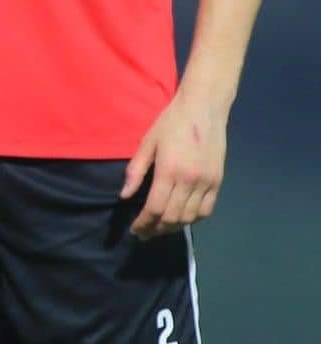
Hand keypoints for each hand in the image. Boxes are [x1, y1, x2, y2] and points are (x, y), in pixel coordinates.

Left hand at [122, 90, 227, 238]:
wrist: (204, 109)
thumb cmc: (170, 122)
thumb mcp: (147, 143)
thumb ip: (135, 171)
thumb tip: (124, 196)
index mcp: (169, 171)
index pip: (155, 208)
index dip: (144, 223)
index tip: (135, 230)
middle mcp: (190, 181)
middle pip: (173, 217)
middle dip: (156, 229)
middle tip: (145, 234)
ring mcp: (207, 182)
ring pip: (191, 217)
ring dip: (174, 227)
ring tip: (160, 228)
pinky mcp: (218, 181)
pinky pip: (207, 209)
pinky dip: (194, 219)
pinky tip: (182, 219)